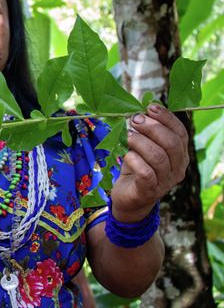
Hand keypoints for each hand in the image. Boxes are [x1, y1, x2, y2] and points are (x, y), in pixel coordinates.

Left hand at [110, 104, 188, 222]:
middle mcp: (177, 169)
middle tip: (134, 120)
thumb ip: (144, 132)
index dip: (166, 118)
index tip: (149, 107)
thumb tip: (139, 111)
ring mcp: (165, 182)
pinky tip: (126, 154)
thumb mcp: (142, 148)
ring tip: (127, 136)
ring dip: (140, 142)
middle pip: (171, 143)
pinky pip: (146, 172)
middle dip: (152, 128)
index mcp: (180, 155)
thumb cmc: (137, 169)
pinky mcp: (150, 191)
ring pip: (158, 157)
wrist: (129, 199)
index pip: (180, 133)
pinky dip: (134, 159)